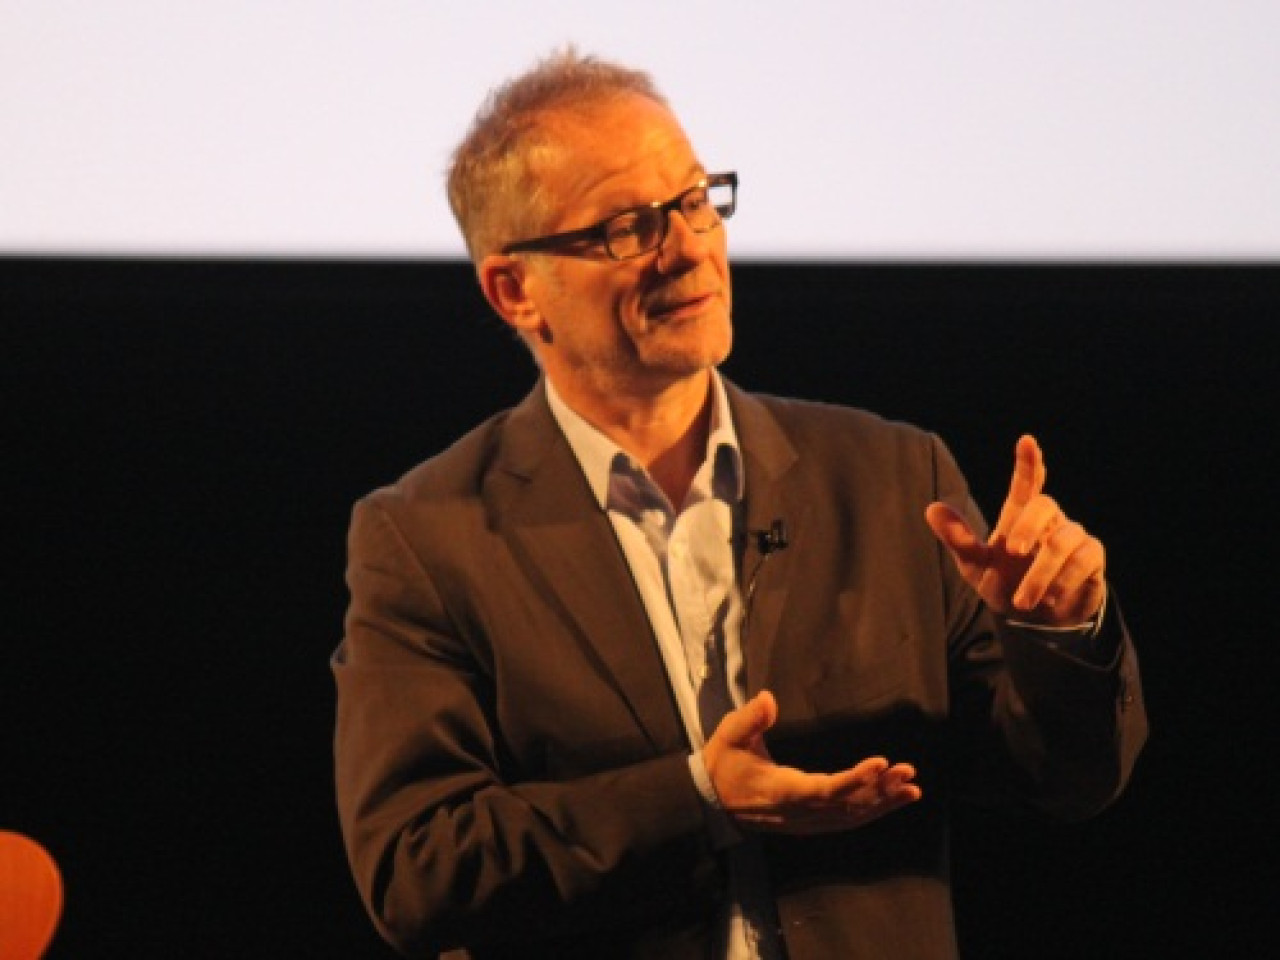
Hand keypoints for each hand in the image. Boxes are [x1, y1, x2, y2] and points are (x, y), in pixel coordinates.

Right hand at [703, 691, 920, 834]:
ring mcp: (805, 821)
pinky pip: (846, 820)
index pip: (825, 789)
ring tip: (912, 788)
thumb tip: (768, 698)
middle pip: (847, 805)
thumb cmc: (722, 765)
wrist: (711, 802)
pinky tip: (892, 801)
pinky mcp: (809, 822)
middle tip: (908, 772)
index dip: (855, 779)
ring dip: (883, 803)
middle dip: (880, 790)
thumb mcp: (728, 736)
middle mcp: (799, 811)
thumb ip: (750, 718)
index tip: (881, 763)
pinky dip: (872, 812)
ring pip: (851, 816)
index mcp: (783, 789)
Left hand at [925, 434, 1105, 626]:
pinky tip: (1050, 599)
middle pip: (1045, 504)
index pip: (1026, 484)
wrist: (1035, 621)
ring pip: (1064, 540)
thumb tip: (931, 508)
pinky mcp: (1091, 558)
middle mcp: (1048, 521)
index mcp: (1018, 517)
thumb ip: (959, 539)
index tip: (1026, 441)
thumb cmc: (1005, 583)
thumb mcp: (976, 565)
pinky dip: (1063, 582)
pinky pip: (1084, 559)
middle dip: (1028, 526)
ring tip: (1024, 601)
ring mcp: (1073, 537)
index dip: (1028, 463)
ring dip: (1040, 574)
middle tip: (1013, 552)